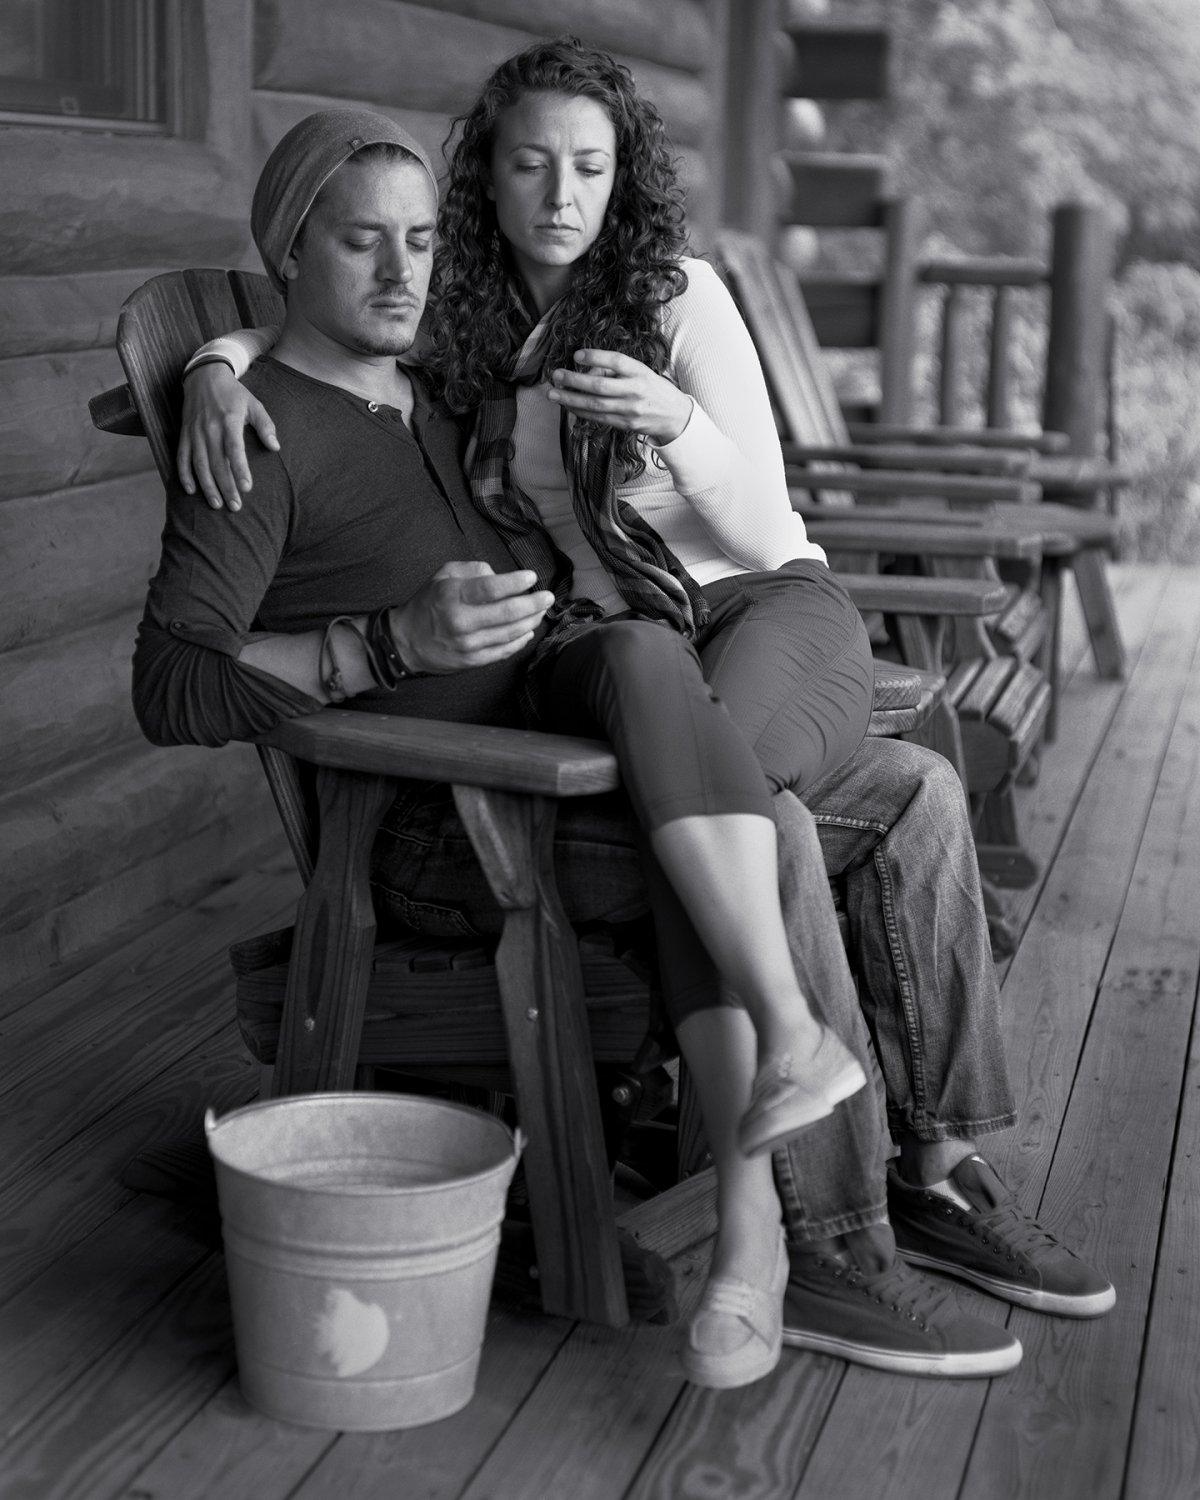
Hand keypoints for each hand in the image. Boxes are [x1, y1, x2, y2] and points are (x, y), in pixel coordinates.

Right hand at [177, 363, 279, 510]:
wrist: (204, 376)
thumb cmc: (234, 395)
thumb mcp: (254, 404)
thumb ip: (266, 426)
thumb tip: (275, 447)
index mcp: (229, 421)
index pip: (234, 449)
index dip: (239, 469)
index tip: (247, 488)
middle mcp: (209, 428)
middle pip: (216, 462)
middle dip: (226, 486)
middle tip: (235, 506)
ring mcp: (194, 432)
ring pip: (199, 464)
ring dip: (207, 486)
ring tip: (216, 504)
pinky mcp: (184, 434)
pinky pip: (181, 457)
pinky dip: (184, 475)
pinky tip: (191, 491)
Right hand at [390, 562, 554, 672]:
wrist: (406, 641)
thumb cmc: (429, 604)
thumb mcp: (443, 575)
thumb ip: (473, 569)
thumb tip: (501, 576)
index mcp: (452, 595)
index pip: (491, 588)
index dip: (516, 582)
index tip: (532, 578)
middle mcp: (460, 621)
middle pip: (507, 612)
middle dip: (533, 603)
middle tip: (547, 597)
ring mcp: (468, 644)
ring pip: (511, 632)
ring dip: (532, 621)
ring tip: (541, 611)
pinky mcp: (473, 661)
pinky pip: (504, 650)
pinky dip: (521, 640)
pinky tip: (528, 630)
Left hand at [546, 349, 693, 445]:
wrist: (673, 416)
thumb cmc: (653, 388)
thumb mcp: (641, 372)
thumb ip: (616, 370)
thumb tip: (586, 370)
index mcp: (640, 372)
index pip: (617, 361)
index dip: (596, 357)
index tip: (576, 355)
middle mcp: (635, 390)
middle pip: (600, 386)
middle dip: (574, 381)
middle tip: (556, 375)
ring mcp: (630, 410)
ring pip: (595, 404)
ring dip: (570, 399)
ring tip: (553, 393)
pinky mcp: (625, 424)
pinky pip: (598, 417)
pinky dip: (580, 411)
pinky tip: (567, 405)